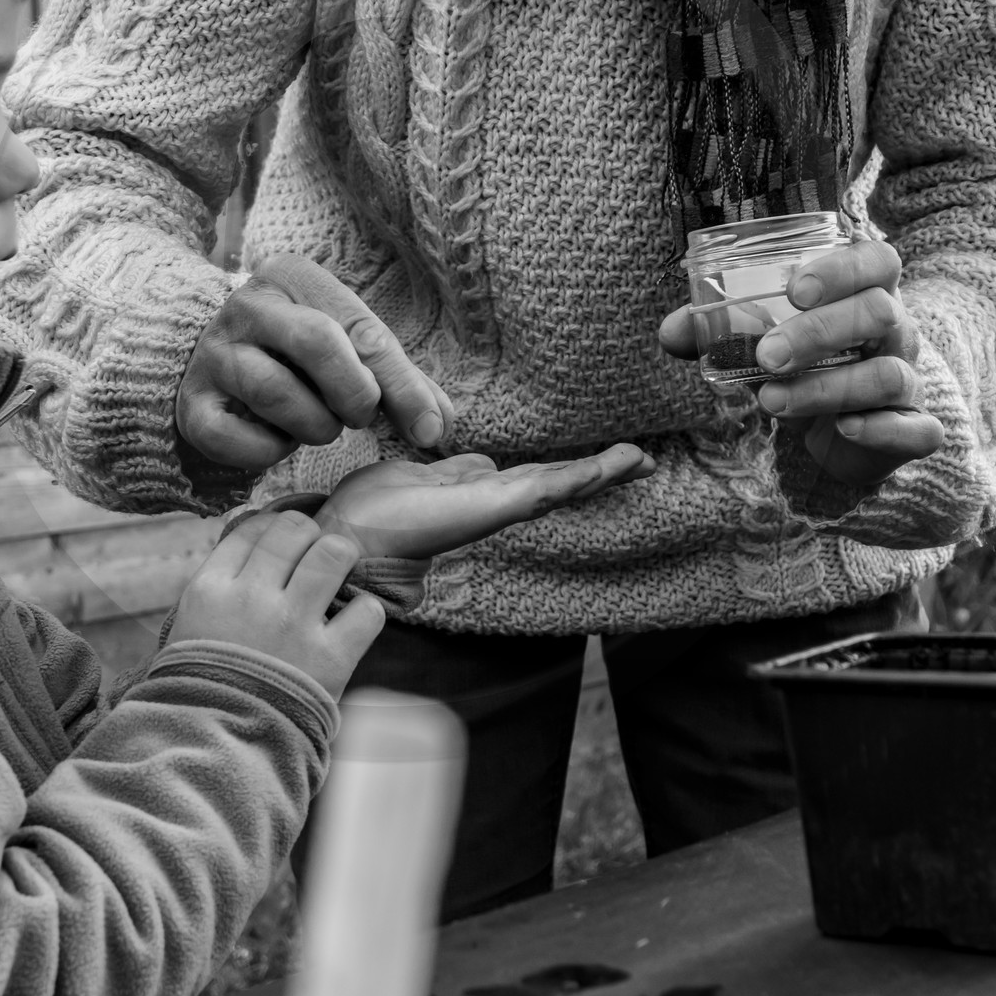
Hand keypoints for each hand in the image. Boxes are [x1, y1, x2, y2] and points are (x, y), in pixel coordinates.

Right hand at [168, 508, 383, 698]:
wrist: (216, 749)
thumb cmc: (202, 685)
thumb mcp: (191, 625)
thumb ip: (220, 582)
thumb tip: (252, 535)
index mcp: (211, 588)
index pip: (254, 527)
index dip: (275, 527)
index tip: (286, 540)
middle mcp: (252, 598)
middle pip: (295, 530)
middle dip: (310, 537)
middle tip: (314, 556)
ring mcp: (292, 626)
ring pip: (334, 552)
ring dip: (341, 559)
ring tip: (339, 576)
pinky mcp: (329, 658)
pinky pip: (367, 609)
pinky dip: (365, 613)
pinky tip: (352, 624)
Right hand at [178, 254, 455, 470]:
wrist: (209, 361)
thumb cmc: (297, 356)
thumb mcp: (347, 349)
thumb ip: (397, 381)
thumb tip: (441, 427)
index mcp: (293, 277)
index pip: (360, 327)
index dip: (402, 384)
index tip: (428, 428)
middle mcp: (247, 306)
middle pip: (316, 341)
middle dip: (353, 393)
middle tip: (359, 417)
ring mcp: (213, 353)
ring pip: (275, 392)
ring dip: (314, 426)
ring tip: (319, 426)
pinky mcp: (191, 403)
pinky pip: (236, 438)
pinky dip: (269, 452)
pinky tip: (277, 441)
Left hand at [315, 444, 656, 560]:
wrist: (352, 537)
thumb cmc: (374, 512)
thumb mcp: (422, 477)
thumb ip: (456, 473)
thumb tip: (483, 465)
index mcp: (480, 495)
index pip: (538, 479)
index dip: (573, 469)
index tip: (607, 458)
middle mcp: (495, 505)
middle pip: (560, 485)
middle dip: (600, 473)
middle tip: (642, 461)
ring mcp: (498, 509)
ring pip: (561, 487)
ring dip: (600, 473)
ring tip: (639, 460)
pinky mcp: (495, 509)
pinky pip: (546, 489)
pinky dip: (580, 477)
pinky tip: (609, 466)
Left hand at [658, 239, 944, 485]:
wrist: (842, 432)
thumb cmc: (804, 367)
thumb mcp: (761, 344)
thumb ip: (717, 334)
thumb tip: (670, 332)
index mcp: (864, 294)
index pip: (876, 260)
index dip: (842, 268)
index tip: (795, 289)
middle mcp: (895, 331)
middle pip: (879, 312)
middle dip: (819, 332)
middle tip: (766, 356)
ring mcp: (909, 380)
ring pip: (888, 374)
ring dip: (827, 388)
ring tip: (771, 401)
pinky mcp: (915, 429)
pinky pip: (916, 429)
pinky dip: (880, 429)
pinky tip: (844, 429)